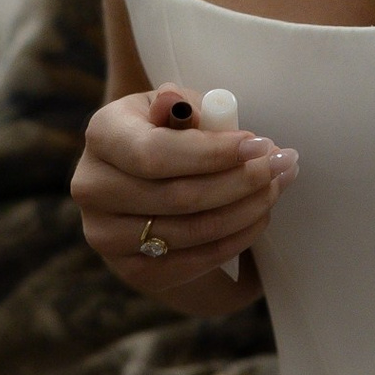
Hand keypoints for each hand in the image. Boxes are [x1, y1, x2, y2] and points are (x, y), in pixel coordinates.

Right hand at [71, 84, 292, 300]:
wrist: (142, 180)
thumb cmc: (166, 133)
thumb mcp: (172, 107)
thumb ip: (183, 105)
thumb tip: (191, 105)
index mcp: (101, 135)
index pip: (155, 153)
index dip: (212, 153)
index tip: (259, 145)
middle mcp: (92, 187)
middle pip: (178, 197)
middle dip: (240, 181)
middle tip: (282, 164)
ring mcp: (106, 234)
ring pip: (192, 231)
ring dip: (246, 210)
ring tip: (277, 186)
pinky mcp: (132, 269)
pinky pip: (195, 261)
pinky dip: (235, 239)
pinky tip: (258, 216)